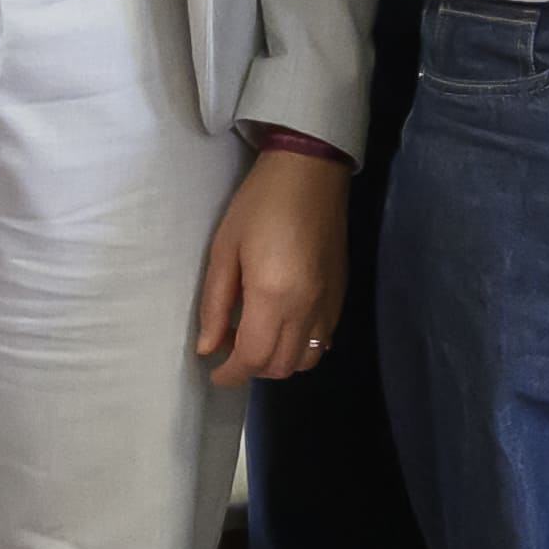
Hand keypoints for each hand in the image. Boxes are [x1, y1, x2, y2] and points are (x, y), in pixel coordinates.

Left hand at [193, 141, 352, 385]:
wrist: (310, 174)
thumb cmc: (258, 205)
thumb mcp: (224, 251)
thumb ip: (215, 304)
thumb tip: (208, 348)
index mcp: (273, 298)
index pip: (253, 358)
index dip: (230, 374)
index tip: (214, 372)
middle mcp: (306, 310)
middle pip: (280, 367)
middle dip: (251, 369)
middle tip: (230, 348)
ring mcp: (328, 305)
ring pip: (305, 360)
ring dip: (278, 361)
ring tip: (257, 337)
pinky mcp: (340, 296)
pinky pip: (322, 341)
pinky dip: (300, 347)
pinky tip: (283, 323)